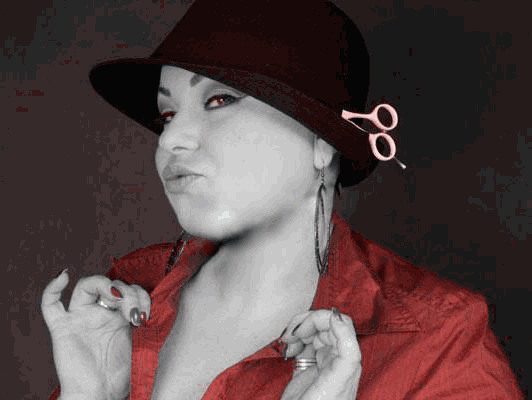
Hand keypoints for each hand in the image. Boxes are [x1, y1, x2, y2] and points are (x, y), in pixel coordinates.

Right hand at [41, 270, 150, 399]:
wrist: (103, 394)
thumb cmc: (120, 373)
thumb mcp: (141, 341)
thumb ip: (145, 321)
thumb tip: (161, 304)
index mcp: (118, 315)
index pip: (128, 289)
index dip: (140, 295)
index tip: (147, 313)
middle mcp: (99, 313)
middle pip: (110, 284)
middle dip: (128, 292)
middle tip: (135, 313)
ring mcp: (80, 318)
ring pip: (86, 285)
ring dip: (106, 285)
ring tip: (119, 300)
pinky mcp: (63, 329)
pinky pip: (50, 305)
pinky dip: (52, 288)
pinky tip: (64, 277)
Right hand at [280, 308, 361, 399]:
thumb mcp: (336, 381)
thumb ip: (345, 350)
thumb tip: (338, 317)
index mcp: (347, 361)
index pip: (341, 324)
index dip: (322, 318)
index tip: (303, 327)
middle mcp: (337, 361)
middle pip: (326, 325)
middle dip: (305, 323)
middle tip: (290, 335)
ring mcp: (322, 365)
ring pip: (313, 332)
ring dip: (297, 332)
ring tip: (286, 343)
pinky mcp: (309, 370)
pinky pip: (304, 345)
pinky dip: (293, 343)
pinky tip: (287, 352)